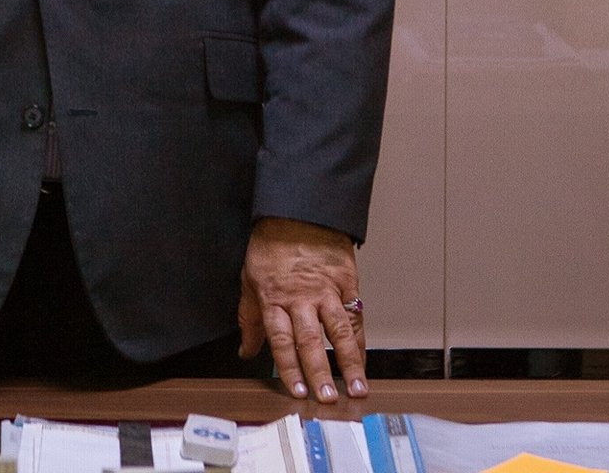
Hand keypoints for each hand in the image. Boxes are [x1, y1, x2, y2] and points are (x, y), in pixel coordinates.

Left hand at [238, 217, 365, 402]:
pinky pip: (354, 315)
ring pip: (338, 331)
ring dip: (348, 363)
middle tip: (326, 398)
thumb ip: (248, 318)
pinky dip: (360, 340)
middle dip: (318, 372)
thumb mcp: (249, 279)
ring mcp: (325, 290)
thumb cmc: (271, 245)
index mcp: (274, 298)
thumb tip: (245, 350)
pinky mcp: (345, 281)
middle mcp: (300, 298)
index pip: (281, 340)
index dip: (289, 368)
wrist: (298, 211)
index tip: (297, 391)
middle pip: (309, 340)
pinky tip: (363, 360)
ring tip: (356, 388)